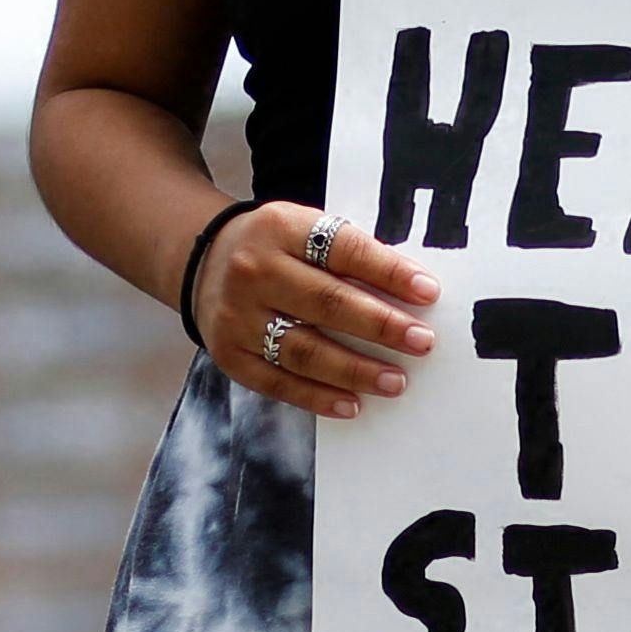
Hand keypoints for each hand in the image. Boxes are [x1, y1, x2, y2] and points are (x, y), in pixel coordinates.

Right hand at [197, 203, 439, 420]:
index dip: (389, 272)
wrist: (202, 260)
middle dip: (381, 326)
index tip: (428, 292)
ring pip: (305, 351)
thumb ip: (347, 253)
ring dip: (356, 370)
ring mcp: (238, 316)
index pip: (343, 249)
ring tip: (396, 381)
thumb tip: (411, 293)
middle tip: (421, 342)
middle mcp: (254, 270)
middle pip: (327, 303)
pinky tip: (352, 404)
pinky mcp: (230, 355)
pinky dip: (318, 398)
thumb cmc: (275, 247)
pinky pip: (278, 383)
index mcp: (280, 228)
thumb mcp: (303, 228)